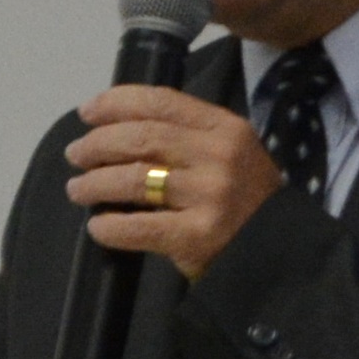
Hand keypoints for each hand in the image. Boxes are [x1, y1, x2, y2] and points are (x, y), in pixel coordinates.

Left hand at [66, 83, 280, 280]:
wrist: (282, 256)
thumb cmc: (248, 204)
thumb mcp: (232, 156)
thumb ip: (190, 138)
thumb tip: (121, 130)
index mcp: (225, 128)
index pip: (160, 102)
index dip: (116, 103)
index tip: (87, 112)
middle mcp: (218, 156)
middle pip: (141, 138)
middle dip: (98, 144)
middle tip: (76, 155)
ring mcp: (209, 196)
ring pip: (134, 180)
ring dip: (95, 183)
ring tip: (77, 189)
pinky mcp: (198, 236)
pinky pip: (139, 227)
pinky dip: (111, 227)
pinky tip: (98, 227)